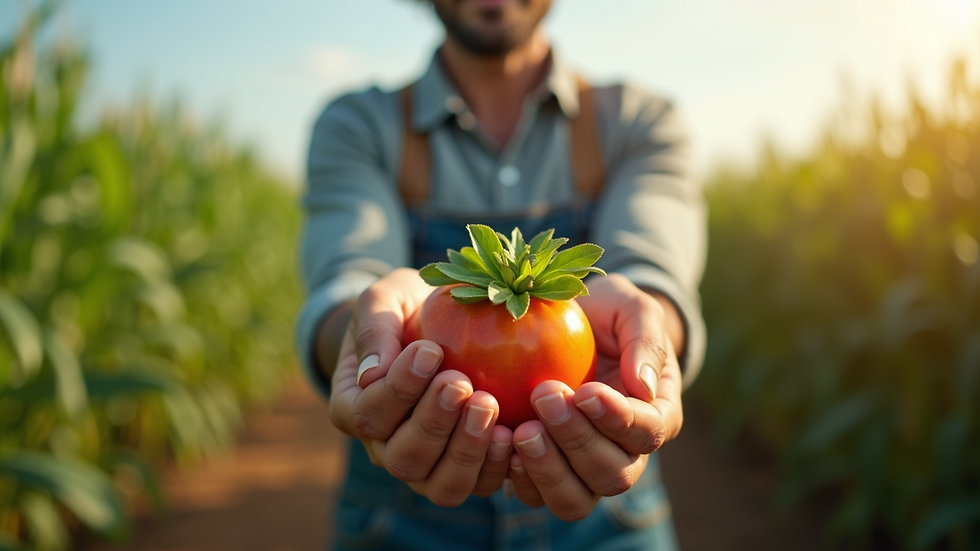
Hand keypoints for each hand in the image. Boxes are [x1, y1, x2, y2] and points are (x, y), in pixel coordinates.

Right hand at [327, 268, 513, 504]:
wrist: (432, 326)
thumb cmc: (404, 310)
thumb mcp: (383, 301)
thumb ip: (374, 330)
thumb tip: (373, 373)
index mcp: (354, 408)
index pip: (368, 412)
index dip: (398, 389)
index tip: (431, 352)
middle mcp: (385, 448)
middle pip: (404, 457)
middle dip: (433, 423)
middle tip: (461, 383)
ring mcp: (426, 466)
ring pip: (441, 485)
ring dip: (466, 450)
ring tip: (488, 406)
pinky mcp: (464, 470)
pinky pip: (479, 484)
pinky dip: (497, 466)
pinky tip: (515, 432)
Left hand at [507, 274, 683, 519]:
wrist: (577, 325)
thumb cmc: (610, 314)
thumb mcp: (632, 309)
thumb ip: (645, 340)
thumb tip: (643, 386)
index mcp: (656, 416)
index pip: (647, 432)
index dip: (618, 420)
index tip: (586, 391)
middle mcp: (625, 454)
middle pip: (613, 475)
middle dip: (578, 441)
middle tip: (544, 396)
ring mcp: (584, 469)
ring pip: (575, 499)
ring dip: (548, 470)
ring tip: (522, 431)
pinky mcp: (546, 471)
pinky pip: (536, 494)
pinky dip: (520, 479)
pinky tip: (502, 444)